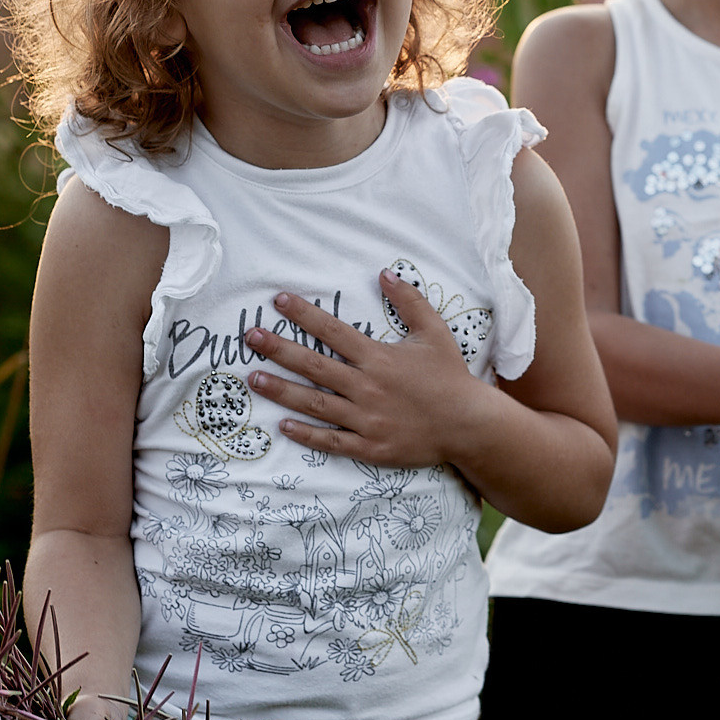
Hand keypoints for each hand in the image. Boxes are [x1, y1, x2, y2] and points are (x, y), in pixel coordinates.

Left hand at [243, 273, 487, 468]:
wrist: (469, 425)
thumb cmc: (450, 377)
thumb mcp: (434, 332)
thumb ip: (409, 301)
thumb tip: (384, 272)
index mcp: (379, 358)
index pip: (333, 332)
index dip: (304, 314)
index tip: (279, 301)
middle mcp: (367, 388)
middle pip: (314, 365)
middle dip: (279, 349)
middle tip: (250, 336)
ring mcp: (366, 420)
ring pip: (315, 403)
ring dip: (281, 390)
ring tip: (253, 378)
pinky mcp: (370, 447)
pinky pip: (332, 441)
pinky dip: (306, 434)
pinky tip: (282, 425)